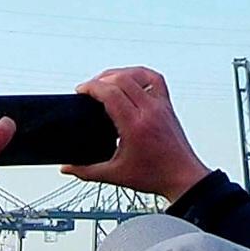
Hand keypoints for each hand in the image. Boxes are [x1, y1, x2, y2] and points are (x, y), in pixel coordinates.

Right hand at [66, 66, 210, 200]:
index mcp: (135, 125)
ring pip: (139, 74)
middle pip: (122, 79)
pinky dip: (140, 74)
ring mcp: (161, 105)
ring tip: (106, 82)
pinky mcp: (167, 105)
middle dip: (100, 79)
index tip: (80, 91)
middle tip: (89, 89)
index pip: (110, 93)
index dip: (91, 87)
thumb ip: (86, 171)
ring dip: (119, 73)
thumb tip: (67, 168)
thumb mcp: (115, 175)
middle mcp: (149, 111)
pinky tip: (130, 80)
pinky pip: (155, 79)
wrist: (183, 177)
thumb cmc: (155, 175)